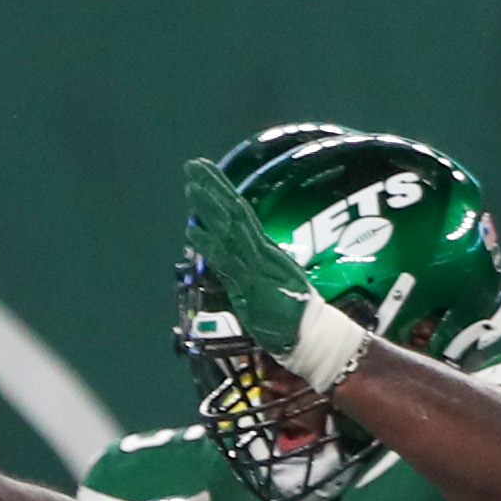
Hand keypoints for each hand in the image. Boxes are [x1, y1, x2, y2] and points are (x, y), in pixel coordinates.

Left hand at [179, 157, 321, 357]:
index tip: (203, 173)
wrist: (309, 336)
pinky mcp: (253, 285)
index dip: (222, 192)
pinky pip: (229, 261)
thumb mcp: (263, 284)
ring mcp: (257, 267)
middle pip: (234, 213)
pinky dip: (209, 245)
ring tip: (191, 185)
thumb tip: (221, 255)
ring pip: (231, 230)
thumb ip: (244, 269)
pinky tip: (192, 231)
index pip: (239, 214)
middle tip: (192, 165)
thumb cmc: (288, 315)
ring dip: (210, 208)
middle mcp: (261, 252)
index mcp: (264, 250)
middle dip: (213, 188)